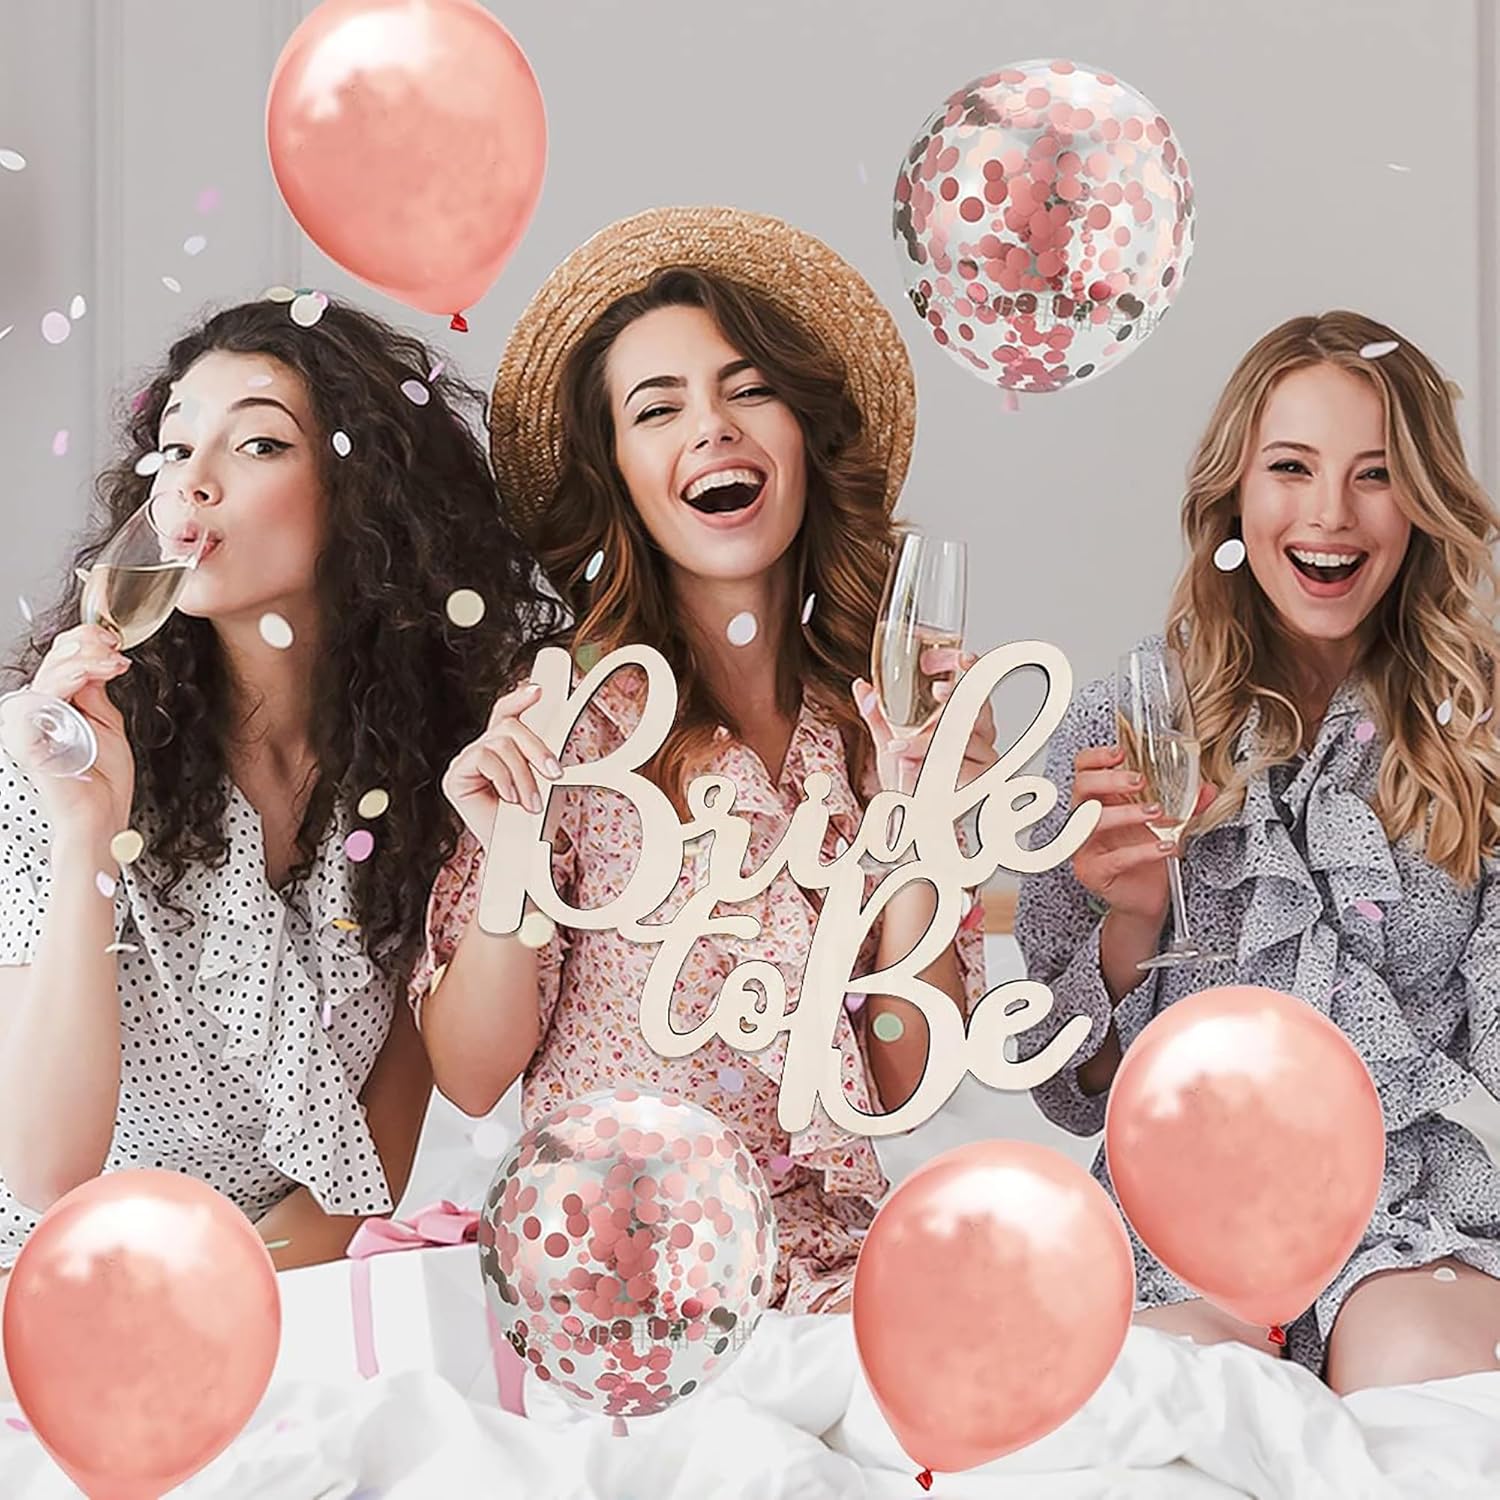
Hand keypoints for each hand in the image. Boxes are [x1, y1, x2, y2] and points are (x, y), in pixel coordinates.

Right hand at [5, 625, 135, 836]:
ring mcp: (29, 723)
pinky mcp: (27, 737)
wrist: (101, 816)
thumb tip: (97, 663)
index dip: (85, 643)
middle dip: (88, 646)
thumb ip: (96, 694)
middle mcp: (36, 711)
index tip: (114, 641)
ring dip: (86, 659)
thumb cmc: (102, 778)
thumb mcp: (107, 724)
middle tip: (115, 647)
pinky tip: (93, 673)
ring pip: (50, 673)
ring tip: (114, 662)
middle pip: (54, 661)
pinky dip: (69, 680)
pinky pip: (43, 698)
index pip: (61, 661)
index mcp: (54, 706)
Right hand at [441, 679, 562, 853]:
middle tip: (555, 773)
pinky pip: (484, 759)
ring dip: (523, 775)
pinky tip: (509, 798)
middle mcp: (482, 749)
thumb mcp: (541, 782)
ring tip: (531, 802)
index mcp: (502, 747)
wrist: (512, 852)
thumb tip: (553, 748)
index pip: (506, 713)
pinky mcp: (455, 775)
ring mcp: (467, 761)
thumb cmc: (526, 820)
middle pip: (510, 727)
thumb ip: (541, 759)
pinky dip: (503, 778)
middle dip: (536, 748)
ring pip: (501, 745)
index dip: (520, 699)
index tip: (539, 691)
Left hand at [852, 648, 997, 793]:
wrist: (915, 816)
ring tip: (897, 747)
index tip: (963, 657)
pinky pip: (959, 765)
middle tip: (939, 690)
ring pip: (962, 737)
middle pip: (977, 706)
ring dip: (927, 741)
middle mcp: (979, 732)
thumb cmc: (910, 776)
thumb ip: (876, 714)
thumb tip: (861, 686)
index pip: (974, 683)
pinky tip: (909, 763)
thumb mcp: (888, 741)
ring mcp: (984, 755)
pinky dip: (930, 764)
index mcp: (962, 714)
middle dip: (958, 696)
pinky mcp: (983, 779)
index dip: (972, 668)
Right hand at [1069, 745, 1215, 926]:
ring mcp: (1086, 847)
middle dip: (1110, 779)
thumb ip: (1186, 804)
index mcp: (1099, 802)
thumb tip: (1207, 788)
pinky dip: (1143, 851)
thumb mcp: (1169, 824)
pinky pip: (1114, 858)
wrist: (1146, 898)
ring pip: (1092, 821)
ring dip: (1127, 813)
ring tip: (1157, 812)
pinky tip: (1165, 846)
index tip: (1120, 753)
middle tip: (1139, 781)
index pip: (1083, 770)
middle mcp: (1086, 821)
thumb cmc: (1147, 858)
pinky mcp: (1094, 872)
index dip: (1096, 757)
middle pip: (1081, 788)